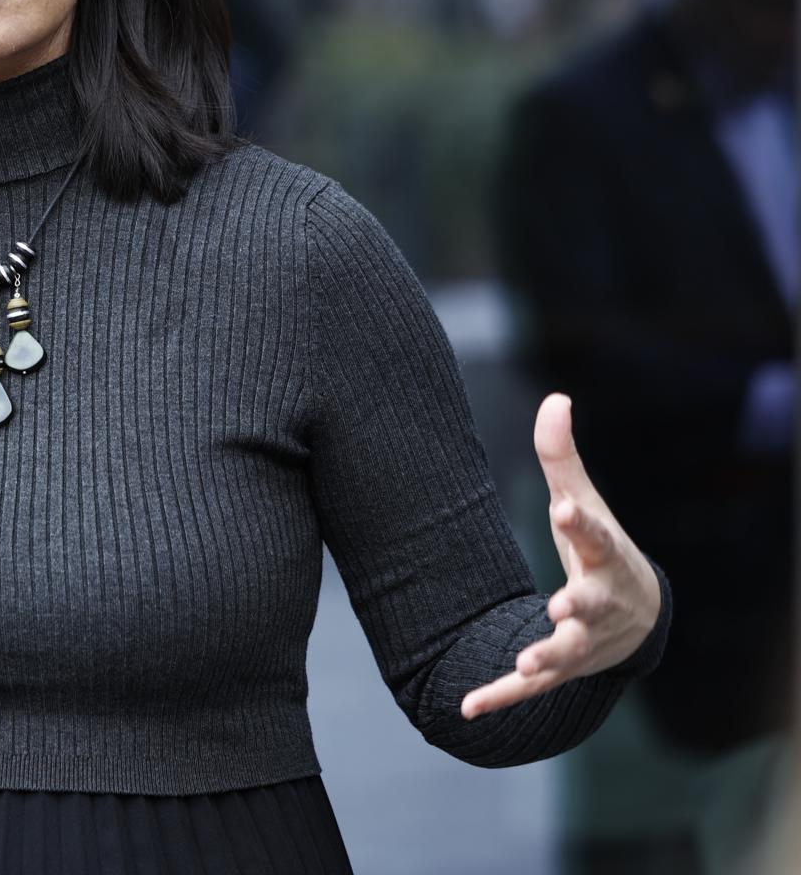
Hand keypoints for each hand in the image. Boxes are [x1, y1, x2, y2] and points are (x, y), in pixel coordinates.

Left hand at [462, 394, 661, 719]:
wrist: (639, 621)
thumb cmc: (601, 552)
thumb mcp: (585, 503)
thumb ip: (562, 456)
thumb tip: (555, 397)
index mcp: (604, 557)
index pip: (595, 536)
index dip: (581, 522)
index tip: (565, 506)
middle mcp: (597, 603)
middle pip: (591, 604)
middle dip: (579, 604)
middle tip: (563, 604)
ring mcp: (581, 641)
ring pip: (565, 653)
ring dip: (546, 657)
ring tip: (526, 661)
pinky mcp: (558, 671)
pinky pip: (528, 690)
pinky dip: (500, 698)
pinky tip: (465, 707)